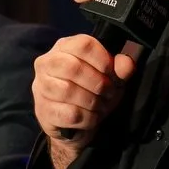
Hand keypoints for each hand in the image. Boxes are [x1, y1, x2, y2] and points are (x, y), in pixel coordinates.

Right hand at [32, 34, 136, 154]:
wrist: (75, 124)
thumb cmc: (91, 92)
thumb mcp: (109, 78)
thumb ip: (120, 68)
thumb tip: (127, 63)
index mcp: (64, 47)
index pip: (83, 44)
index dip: (103, 60)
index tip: (112, 74)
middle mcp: (47, 63)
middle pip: (73, 67)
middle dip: (98, 83)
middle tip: (109, 93)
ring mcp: (41, 86)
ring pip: (68, 91)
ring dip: (93, 101)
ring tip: (100, 105)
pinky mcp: (43, 110)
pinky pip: (70, 114)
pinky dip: (88, 118)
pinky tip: (91, 117)